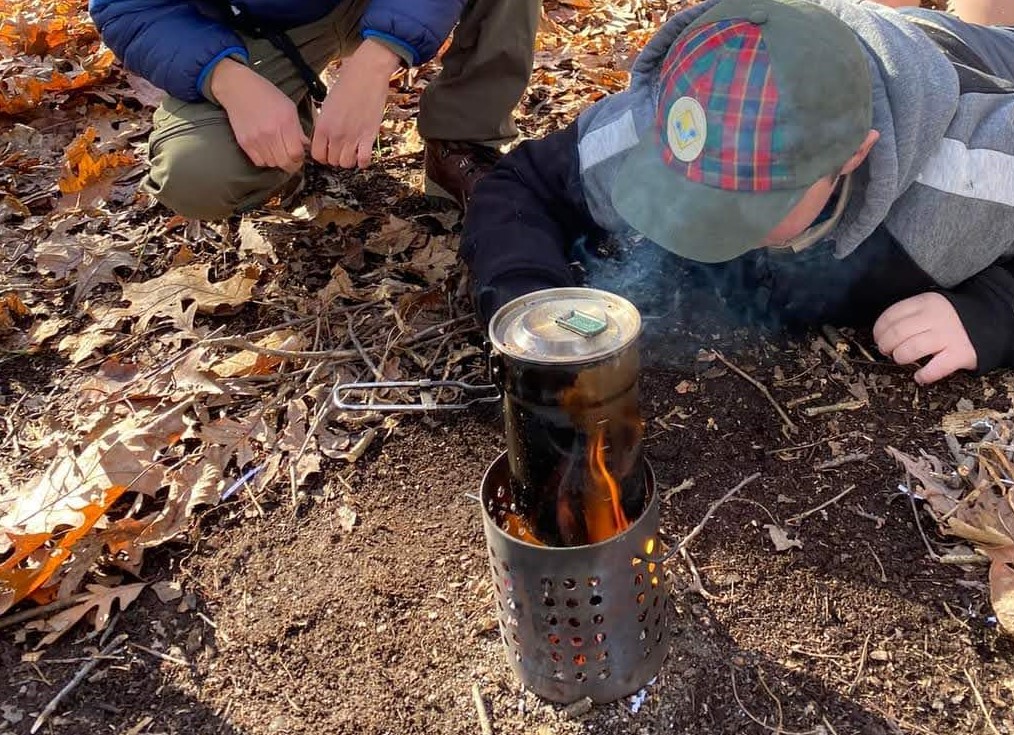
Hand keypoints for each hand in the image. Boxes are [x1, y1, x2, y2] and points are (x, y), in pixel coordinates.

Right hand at [212, 59, 307, 172]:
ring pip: (272, 164)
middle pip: (285, 163)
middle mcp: (270, 133)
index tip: (300, 156)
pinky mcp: (244, 143)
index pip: (296, 154)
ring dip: (278, 161)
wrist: (238, 89)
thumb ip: (298, 129)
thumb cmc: (266, 95)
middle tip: (292, 158)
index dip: (301, 158)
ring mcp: (256, 139)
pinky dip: (265, 160)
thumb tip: (306, 147)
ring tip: (278, 150)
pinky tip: (267, 150)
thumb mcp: (289, 108)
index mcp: (285, 123)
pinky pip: (259, 162)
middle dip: (292, 164)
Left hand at [311, 39, 399, 168]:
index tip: (328, 151)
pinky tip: (363, 154)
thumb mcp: (327, 105)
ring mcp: (352, 137)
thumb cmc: (346, 85)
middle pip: (332, 161)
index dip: (322, 155)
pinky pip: (364, 160)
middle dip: (336, 158)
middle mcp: (335, 135)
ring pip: (346, 164)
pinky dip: (363, 161)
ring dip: (349, 160)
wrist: (366, 74)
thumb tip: (325, 137)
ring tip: (352, 152)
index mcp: (322, 126)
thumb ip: (325, 124)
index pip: (317, 155)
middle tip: (341, 150)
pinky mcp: (368, 137)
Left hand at [873, 292, 977, 383]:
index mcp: (925, 303)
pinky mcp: (960, 354)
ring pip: (909, 350)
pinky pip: (934, 369)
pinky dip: (923, 375)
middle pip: (896, 334)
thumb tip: (882, 334)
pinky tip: (920, 375)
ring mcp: (948, 336)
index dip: (879, 330)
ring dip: (900, 358)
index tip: (878, 338)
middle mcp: (935, 318)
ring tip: (903, 359)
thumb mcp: (930, 307)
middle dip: (886, 346)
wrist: (990, 322)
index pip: (891, 315)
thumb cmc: (951, 319)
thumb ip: (909, 316)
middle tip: (888, 351)